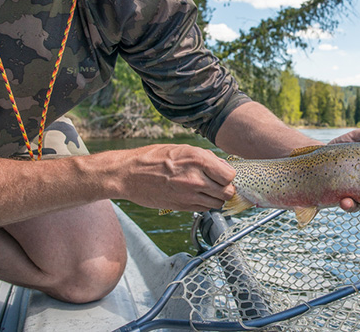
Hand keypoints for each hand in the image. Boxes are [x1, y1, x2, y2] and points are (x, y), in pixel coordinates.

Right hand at [117, 144, 235, 211]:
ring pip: (218, 203)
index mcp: (197, 160)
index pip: (230, 175)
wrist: (129, 175)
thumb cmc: (153, 158)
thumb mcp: (182, 149)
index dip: (228, 175)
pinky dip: (205, 204)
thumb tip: (223, 167)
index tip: (223, 174)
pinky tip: (197, 196)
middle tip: (218, 183)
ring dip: (216, 197)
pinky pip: (205, 209)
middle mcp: (196, 179)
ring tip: (207, 190)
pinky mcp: (182, 207)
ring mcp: (189, 195)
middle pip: (227, 191)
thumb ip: (206, 158)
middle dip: (226, 188)